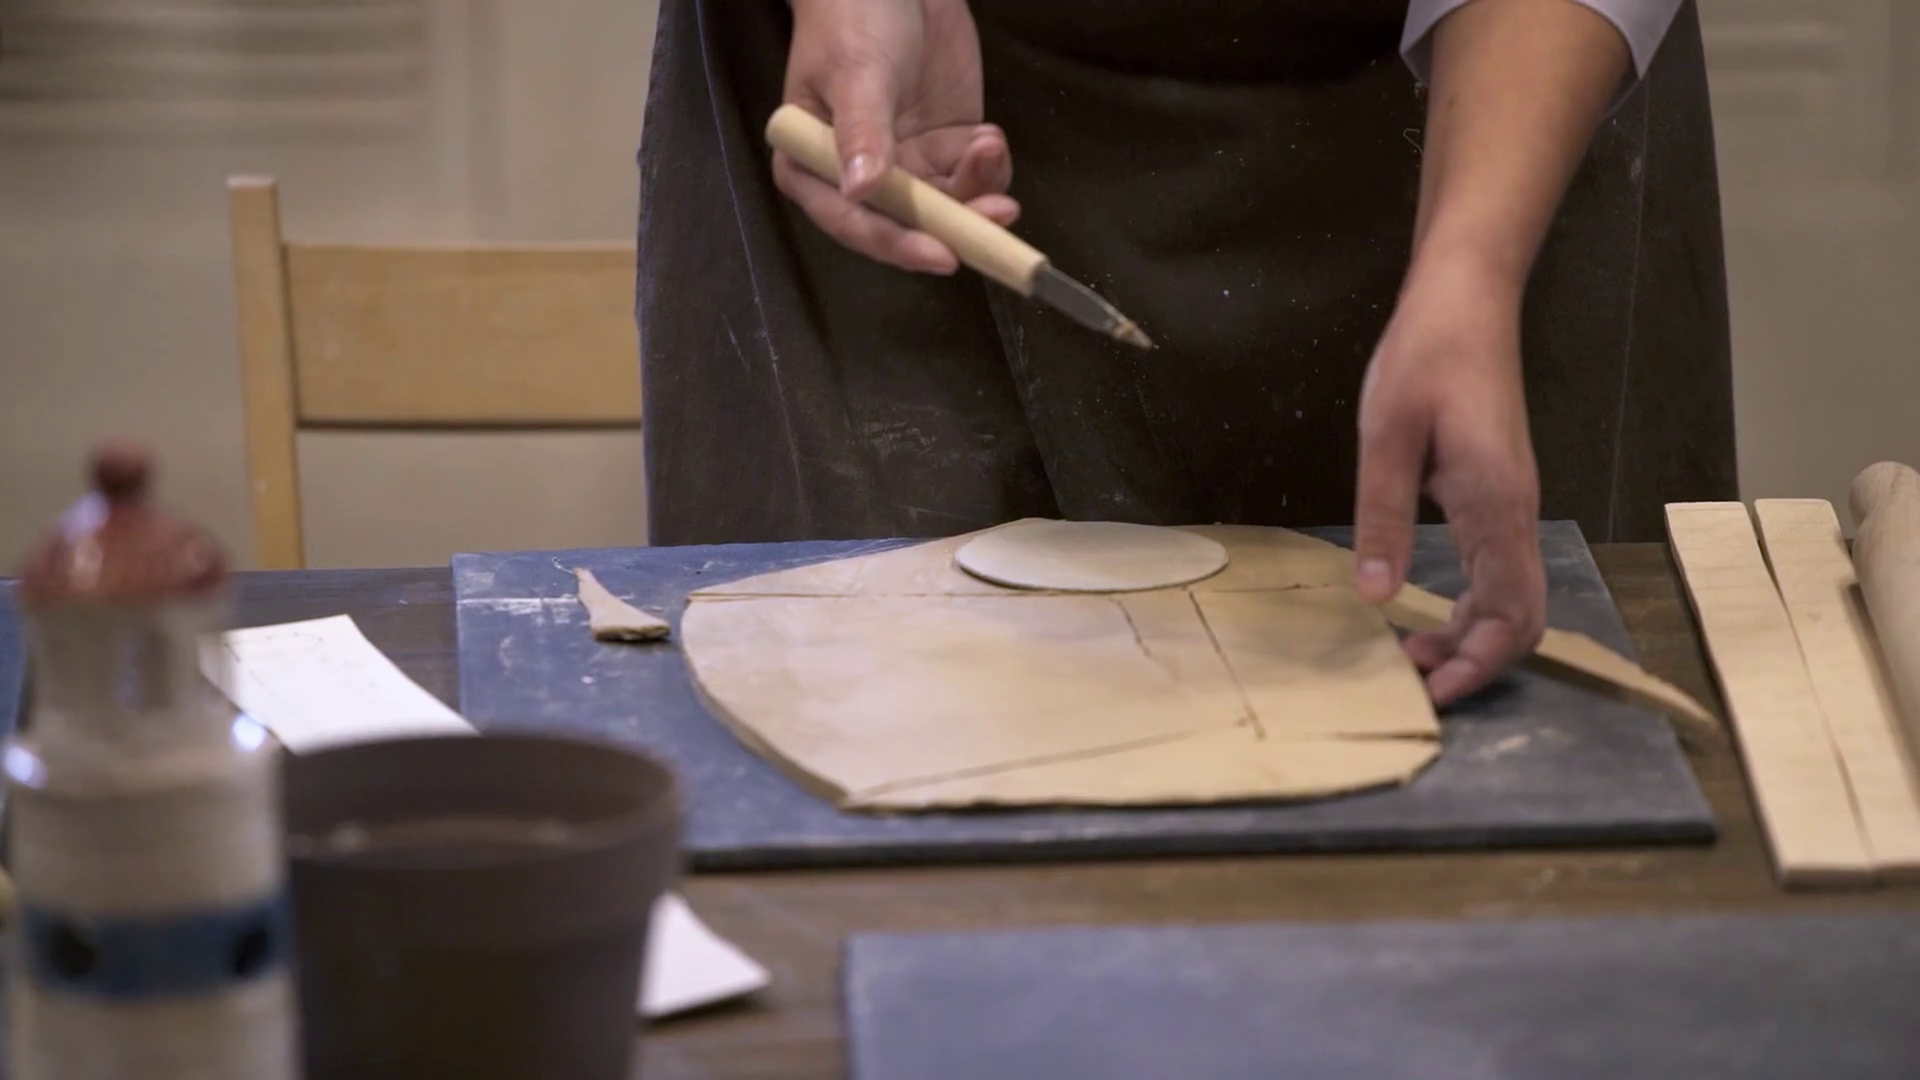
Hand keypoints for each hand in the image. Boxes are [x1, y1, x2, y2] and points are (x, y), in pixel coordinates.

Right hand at [777, 0, 1018, 273]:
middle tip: (996, 214)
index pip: (855, 222)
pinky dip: (989, 168)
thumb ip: (861, 132)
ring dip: (977, 191)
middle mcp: (859, 178)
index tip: (943, 255)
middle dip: (955, 226)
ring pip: (947, 206)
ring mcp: (906, 163)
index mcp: (813, 166)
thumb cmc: (852, 16)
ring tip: (988, 144)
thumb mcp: (855, 72)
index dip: (899, 244)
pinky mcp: (943, 144)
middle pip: (908, 225)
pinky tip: (989, 135)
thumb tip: (861, 189)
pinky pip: (971, 177)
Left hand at [1351, 255, 1546, 704]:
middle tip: (1413, 685)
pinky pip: (1498, 569)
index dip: (1479, 663)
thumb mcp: (1386, 437)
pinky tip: (1426, 612)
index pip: (1511, 611)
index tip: (1435, 693)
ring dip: (1470, 635)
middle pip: (1521, 616)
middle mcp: (1516, 513)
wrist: (1467, 300)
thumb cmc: (1426, 357)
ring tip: (1411, 656)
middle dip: (1475, 661)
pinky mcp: (1496, 494)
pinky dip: (1470, 605)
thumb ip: (1382, 516)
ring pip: (1511, 597)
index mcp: (1496, 504)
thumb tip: (1376, 596)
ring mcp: (1511, 505)